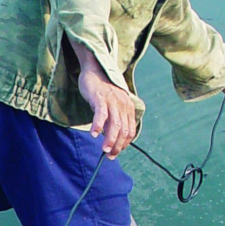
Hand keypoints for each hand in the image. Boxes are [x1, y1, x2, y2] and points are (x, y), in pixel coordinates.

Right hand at [72, 41, 135, 158]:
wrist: (95, 69)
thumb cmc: (102, 90)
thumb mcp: (113, 104)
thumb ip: (114, 118)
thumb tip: (110, 137)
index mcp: (128, 108)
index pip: (130, 131)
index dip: (124, 144)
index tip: (116, 152)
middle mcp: (123, 105)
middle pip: (124, 130)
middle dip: (117, 146)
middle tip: (109, 156)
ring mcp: (112, 102)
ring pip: (115, 125)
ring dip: (110, 140)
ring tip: (104, 150)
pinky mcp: (100, 98)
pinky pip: (101, 115)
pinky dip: (98, 126)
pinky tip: (93, 134)